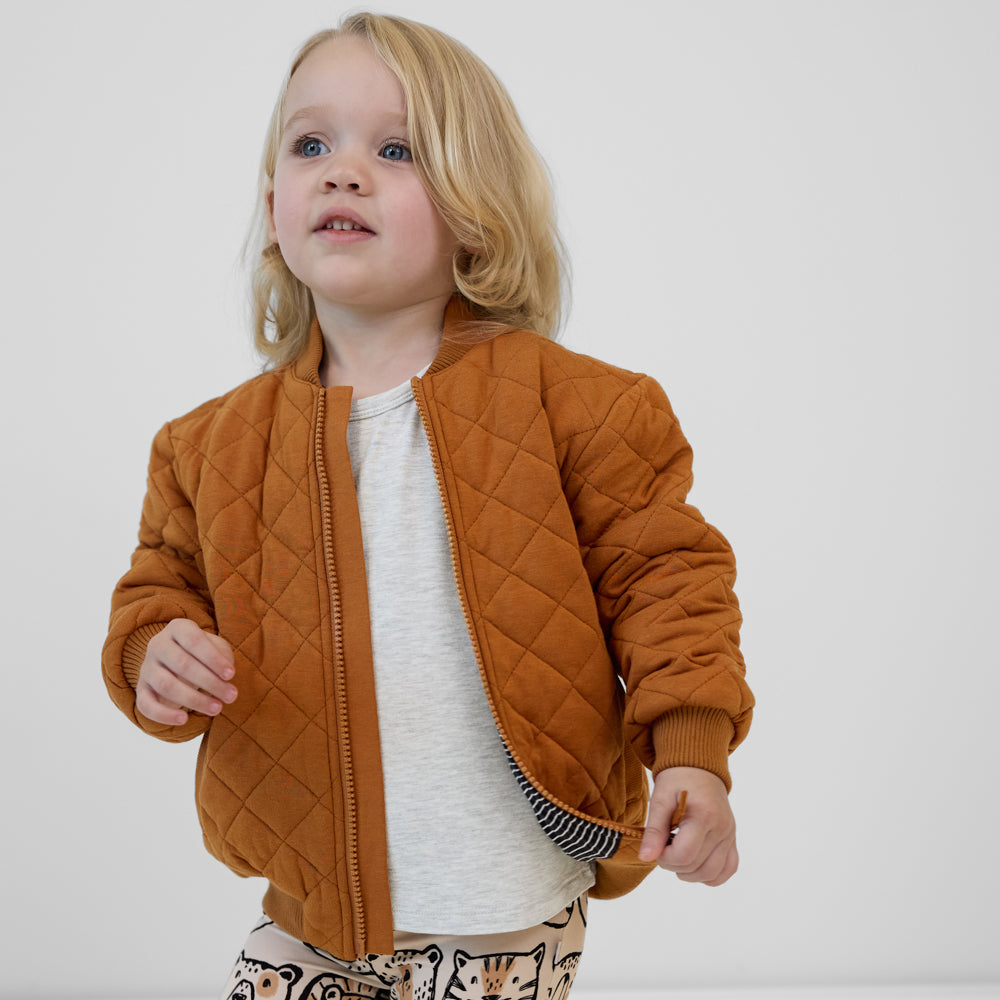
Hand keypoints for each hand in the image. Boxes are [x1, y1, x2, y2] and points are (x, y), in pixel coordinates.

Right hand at [135, 619, 236, 725]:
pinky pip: (146, 705)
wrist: (177, 662)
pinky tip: (184, 720)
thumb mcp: (216, 646)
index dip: (213, 659)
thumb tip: (225, 677)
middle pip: (182, 664)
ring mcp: (146, 667)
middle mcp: (157, 644)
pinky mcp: (141, 689)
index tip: (231, 675)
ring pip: (166, 685)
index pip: (194, 640)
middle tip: (231, 696)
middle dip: (210, 682)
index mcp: (178, 628)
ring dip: (194, 699)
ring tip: (217, 709)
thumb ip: (222, 656)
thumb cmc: (203, 653)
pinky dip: (164, 715)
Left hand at [638, 766, 738, 885]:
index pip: (684, 855)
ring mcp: (729, 836)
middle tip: (664, 847)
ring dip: (690, 873)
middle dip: (673, 864)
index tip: (656, 846)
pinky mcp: (732, 840)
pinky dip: (711, 874)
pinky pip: (728, 868)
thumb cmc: (677, 780)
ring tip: (677, 855)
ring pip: (712, 874)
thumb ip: (654, 830)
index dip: (664, 858)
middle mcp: (722, 828)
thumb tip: (645, 857)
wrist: (698, 768)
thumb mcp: (660, 799)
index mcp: (704, 816)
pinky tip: (695, 864)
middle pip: (697, 867)